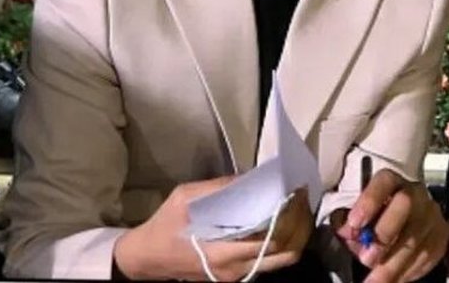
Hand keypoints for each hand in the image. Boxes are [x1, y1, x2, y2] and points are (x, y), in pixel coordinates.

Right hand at [113, 177, 313, 280]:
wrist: (145, 259)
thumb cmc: (164, 227)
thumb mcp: (185, 198)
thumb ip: (219, 187)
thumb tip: (250, 177)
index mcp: (224, 252)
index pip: (274, 240)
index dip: (292, 217)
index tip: (299, 193)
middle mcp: (235, 269)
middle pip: (286, 254)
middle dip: (300, 227)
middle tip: (303, 201)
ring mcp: (236, 276)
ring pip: (279, 260)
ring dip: (293, 235)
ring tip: (295, 208)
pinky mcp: (234, 275)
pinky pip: (266, 261)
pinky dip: (279, 242)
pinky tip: (279, 221)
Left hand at [329, 168, 447, 282]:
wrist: (402, 227)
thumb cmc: (373, 221)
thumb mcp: (356, 218)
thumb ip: (348, 223)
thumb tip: (346, 232)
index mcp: (392, 182)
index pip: (384, 182)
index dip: (369, 201)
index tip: (354, 224)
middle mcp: (415, 193)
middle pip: (405, 204)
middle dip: (385, 233)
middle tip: (366, 258)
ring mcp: (431, 214)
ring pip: (416, 237)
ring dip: (392, 264)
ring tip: (373, 281)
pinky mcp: (441, 236)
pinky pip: (427, 255)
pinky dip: (406, 272)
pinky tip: (391, 280)